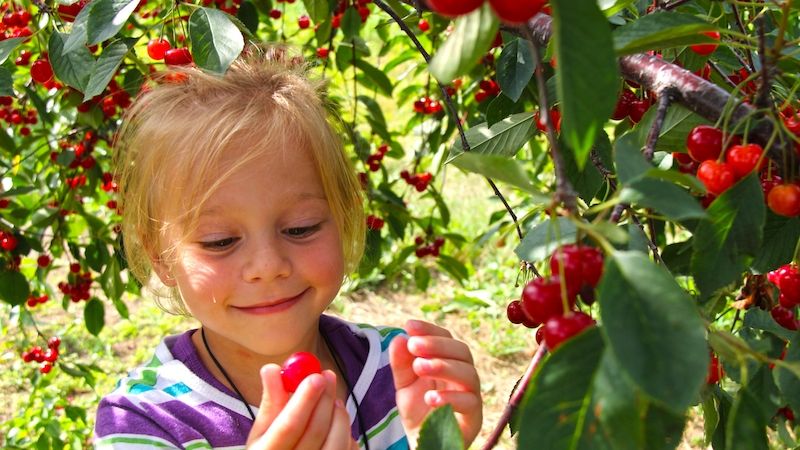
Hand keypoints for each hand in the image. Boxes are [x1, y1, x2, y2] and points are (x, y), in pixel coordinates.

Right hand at [246, 364, 358, 449]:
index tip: (316, 376)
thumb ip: (271, 400)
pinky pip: (349, 449)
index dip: (304, 399)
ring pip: (337, 441)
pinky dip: (347, 432)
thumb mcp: (264, 429)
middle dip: (325, 399)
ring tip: (334, 400)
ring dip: (339, 414)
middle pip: (316, 431)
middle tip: (328, 376)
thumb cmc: (274, 447)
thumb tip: (272, 369)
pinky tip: (336, 423)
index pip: (289, 426)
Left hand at [389, 320, 482, 448]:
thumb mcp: (404, 384)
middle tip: (413, 345)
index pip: (446, 338)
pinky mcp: (474, 418)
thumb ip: (401, 363)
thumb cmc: (418, 410)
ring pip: (469, 374)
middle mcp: (464, 375)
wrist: (424, 442)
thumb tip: (399, 338)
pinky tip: (429, 397)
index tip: (410, 326)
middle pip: (462, 351)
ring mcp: (472, 396)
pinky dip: (450, 398)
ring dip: (443, 366)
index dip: (430, 330)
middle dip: (436, 345)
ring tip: (419, 367)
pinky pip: (470, 403)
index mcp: (450, 362)